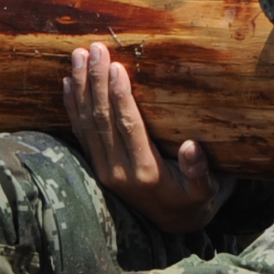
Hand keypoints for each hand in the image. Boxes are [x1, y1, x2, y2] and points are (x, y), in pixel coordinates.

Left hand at [62, 42, 229, 233]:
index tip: (116, 66)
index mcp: (146, 171)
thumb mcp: (205, 191)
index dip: (120, 96)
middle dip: (96, 81)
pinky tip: (68, 82)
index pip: (128, 126)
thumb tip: (192, 146)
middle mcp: (118, 170)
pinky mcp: (95, 165)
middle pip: (102, 118)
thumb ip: (199, 171)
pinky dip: (72, 105)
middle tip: (95, 49)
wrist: (172, 224)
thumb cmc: (194, 200)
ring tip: (78, 56)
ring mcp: (103, 168)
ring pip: (86, 122)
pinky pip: (80, 131)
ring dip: (81, 87)